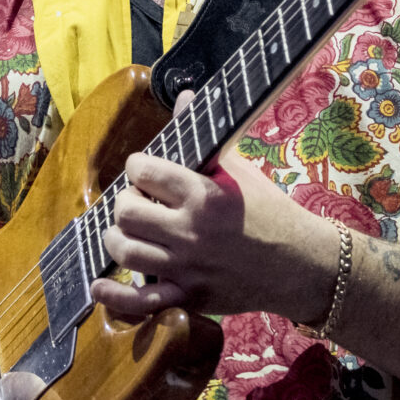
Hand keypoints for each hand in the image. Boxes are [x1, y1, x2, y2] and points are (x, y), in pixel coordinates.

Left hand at [92, 149, 334, 324]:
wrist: (300, 263)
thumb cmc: (270, 210)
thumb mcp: (239, 168)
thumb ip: (203, 136)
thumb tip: (183, 96)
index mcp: (202, 194)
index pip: (144, 171)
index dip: (138, 166)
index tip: (145, 169)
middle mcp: (190, 231)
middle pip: (126, 211)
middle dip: (126, 200)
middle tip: (139, 200)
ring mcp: (187, 267)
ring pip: (125, 250)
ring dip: (117, 236)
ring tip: (129, 229)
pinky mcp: (189, 296)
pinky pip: (140, 303)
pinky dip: (113, 296)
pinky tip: (99, 285)